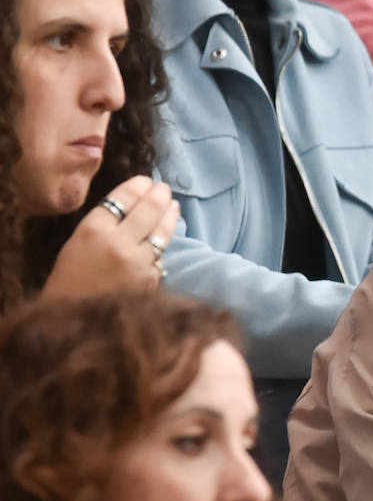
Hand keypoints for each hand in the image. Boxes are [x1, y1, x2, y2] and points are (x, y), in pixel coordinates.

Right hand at [41, 175, 180, 298]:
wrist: (71, 320)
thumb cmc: (70, 279)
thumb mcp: (78, 244)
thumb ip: (104, 224)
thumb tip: (134, 205)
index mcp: (93, 231)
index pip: (122, 198)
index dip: (138, 186)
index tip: (146, 180)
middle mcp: (118, 243)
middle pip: (148, 210)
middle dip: (159, 195)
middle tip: (163, 189)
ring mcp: (138, 262)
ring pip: (162, 231)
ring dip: (170, 215)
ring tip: (173, 205)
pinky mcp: (151, 280)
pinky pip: (160, 256)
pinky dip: (161, 246)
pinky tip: (164, 237)